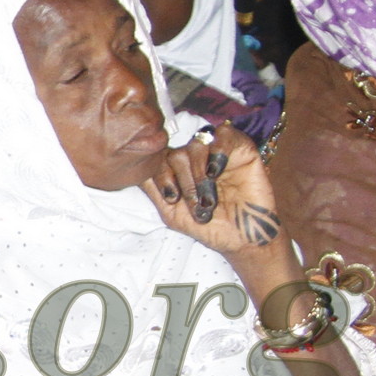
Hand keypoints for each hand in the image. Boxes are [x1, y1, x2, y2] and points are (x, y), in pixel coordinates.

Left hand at [145, 126, 285, 261]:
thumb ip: (154, 191)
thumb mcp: (172, 214)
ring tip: (209, 198)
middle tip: (197, 205)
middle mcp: (197, 158)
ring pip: (197, 145)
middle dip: (184, 181)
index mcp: (179, 170)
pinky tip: (215, 171)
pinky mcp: (242, 149)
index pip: (160, 158)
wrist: (243, 239)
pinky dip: (217, 151)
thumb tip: (133, 172)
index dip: (161, 175)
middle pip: (177, 152)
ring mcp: (218, 152)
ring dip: (198, 172)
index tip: (171, 198)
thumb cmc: (208, 228)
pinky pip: (225, 135)